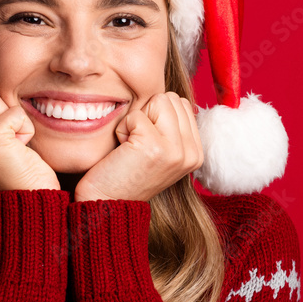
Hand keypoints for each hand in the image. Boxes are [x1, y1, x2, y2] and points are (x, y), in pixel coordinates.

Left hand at [74, 92, 202, 201]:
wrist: (106, 203)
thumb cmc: (126, 174)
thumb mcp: (160, 152)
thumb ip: (172, 128)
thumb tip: (169, 98)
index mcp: (196, 154)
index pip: (183, 104)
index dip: (158, 115)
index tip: (147, 143)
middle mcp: (191, 153)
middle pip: (172, 99)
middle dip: (149, 114)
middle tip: (137, 144)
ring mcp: (176, 150)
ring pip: (159, 100)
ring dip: (137, 119)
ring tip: (131, 146)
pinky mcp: (155, 147)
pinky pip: (137, 115)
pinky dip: (123, 128)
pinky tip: (122, 150)